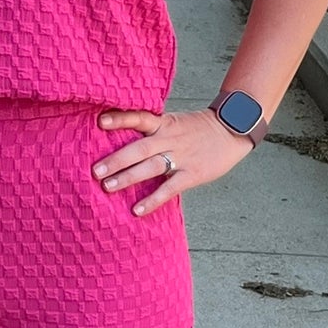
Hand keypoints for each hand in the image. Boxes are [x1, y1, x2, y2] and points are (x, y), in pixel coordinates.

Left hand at [92, 107, 254, 218]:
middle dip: (116, 159)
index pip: (140, 117)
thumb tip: (122, 141)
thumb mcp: (174, 121)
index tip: (100, 122)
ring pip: (150, 167)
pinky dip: (153, 199)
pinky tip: (137, 210)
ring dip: (128, 177)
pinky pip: (169, 188)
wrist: (232, 131)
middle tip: (95, 171)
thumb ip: (153, 130)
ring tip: (108, 187)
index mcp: (164, 123)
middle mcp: (169, 138)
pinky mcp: (192, 173)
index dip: (120, 119)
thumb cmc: (197, 129)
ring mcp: (181, 156)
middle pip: (139, 148)